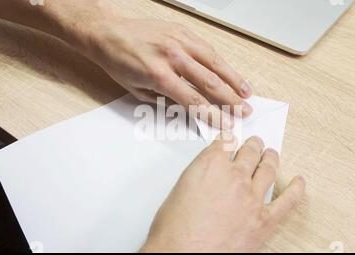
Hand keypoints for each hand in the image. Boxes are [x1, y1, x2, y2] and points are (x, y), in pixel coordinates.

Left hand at [87, 17, 253, 127]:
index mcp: (159, 75)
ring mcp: (179, 40)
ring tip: (246, 93)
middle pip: (209, 82)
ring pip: (214, 62)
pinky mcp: (182, 31)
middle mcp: (172, 56)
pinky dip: (221, 62)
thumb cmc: (119, 62)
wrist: (108, 33)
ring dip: (233, 79)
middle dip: (230, 100)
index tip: (226, 124)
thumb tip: (187, 108)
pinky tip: (230, 72)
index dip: (213, 114)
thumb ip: (164, 100)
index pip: (193, 100)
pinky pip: (207, 48)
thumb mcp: (137, 90)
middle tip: (244, 111)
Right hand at [141, 133, 305, 252]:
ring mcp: (252, 198)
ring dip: (270, 158)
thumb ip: (198, 176)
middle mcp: (234, 177)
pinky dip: (296, 189)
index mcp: (210, 166)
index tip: (231, 138)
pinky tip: (298, 182)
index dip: (229, 138)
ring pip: (267, 170)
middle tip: (255, 143)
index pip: (225, 143)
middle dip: (252, 145)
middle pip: (248, 153)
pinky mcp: (265, 220)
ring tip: (271, 154)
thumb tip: (208, 176)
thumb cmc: (175, 230)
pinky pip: (287, 201)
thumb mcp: (179, 191)